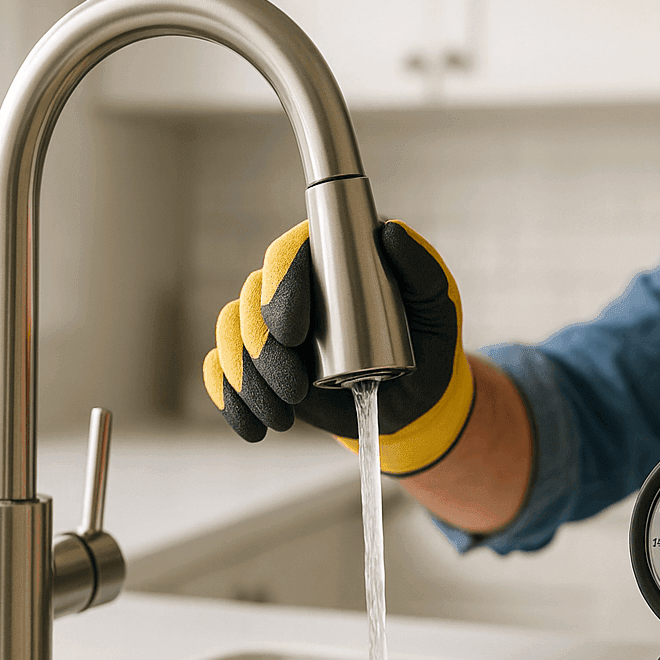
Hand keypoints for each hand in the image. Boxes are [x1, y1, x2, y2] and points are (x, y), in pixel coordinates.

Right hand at [202, 220, 473, 474]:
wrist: (415, 398)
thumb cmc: (428, 343)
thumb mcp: (438, 305)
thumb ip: (422, 268)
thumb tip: (389, 232)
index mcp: (328, 261)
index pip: (287, 256)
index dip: (280, 288)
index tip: (294, 332)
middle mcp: (292, 287)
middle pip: (250, 299)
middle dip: (262, 348)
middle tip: (296, 388)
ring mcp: (270, 327)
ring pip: (231, 337)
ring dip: (247, 379)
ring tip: (285, 416)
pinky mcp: (259, 364)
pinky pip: (221, 373)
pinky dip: (230, 401)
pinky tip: (254, 428)